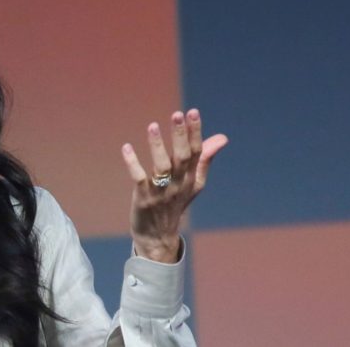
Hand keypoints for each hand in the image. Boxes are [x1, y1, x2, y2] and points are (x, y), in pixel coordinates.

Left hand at [121, 109, 227, 262]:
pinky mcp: (144, 198)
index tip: (192, 112)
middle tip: (177, 114)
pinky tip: (126, 148)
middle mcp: (179, 184)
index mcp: (191, 179)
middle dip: (180, 135)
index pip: (196, 152)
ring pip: (161, 167)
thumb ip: (205, 159)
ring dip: (157, 146)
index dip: (195, 132)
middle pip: (181, 157)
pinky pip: (139, 178)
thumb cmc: (175, 204)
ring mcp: (161, 192)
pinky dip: (133, 163)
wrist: (158, 237)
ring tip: (153, 126)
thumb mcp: (194, 183)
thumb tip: (222, 138)